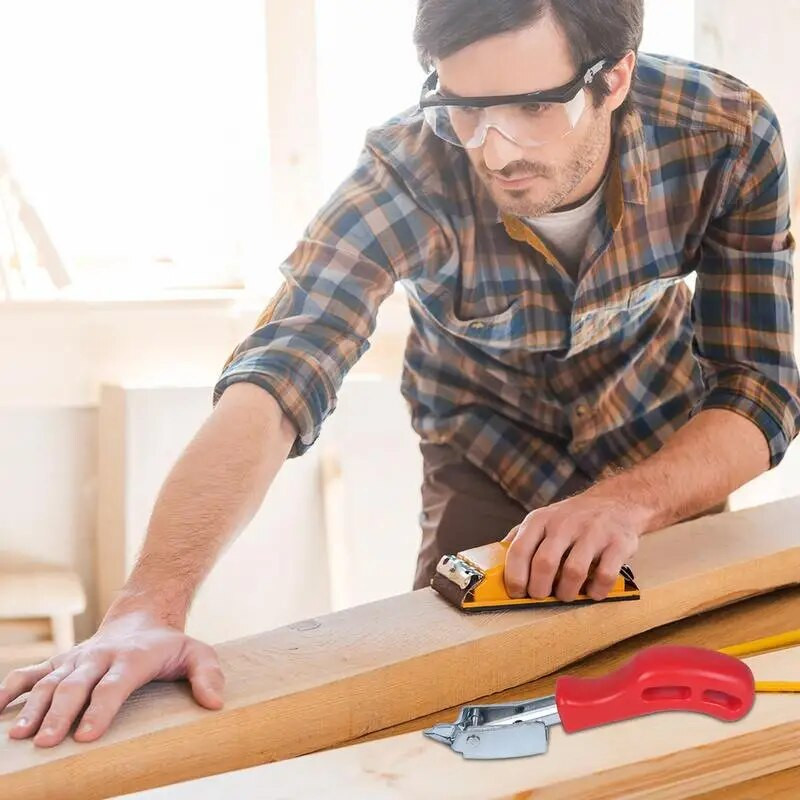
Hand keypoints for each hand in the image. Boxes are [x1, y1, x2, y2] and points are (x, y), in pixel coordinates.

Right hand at [0, 608, 223, 746]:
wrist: (141, 617)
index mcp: (132, 658)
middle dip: (60, 714)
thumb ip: (208, 674)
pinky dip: (8, 690)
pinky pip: (28, 674)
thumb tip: (215, 703)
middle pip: (76, 686)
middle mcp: (99, 657)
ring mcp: (76, 659)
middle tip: (47, 743)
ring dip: (32, 707)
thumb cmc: (169, 645)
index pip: (114, 686)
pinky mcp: (59, 662)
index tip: (86, 736)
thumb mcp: (196, 653)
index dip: (100, 710)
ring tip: (19, 735)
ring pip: (48, 681)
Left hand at [502, 491, 644, 601]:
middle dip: (539, 589)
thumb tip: (495, 564)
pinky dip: (596, 591)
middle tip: (541, 597)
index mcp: (539, 520)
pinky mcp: (618, 543)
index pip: (518, 550)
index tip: (516, 594)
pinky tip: (592, 592)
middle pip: (544, 564)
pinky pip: (605, 575)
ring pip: (573, 572)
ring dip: (567, 593)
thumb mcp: (542, 519)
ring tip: (566, 595)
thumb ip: (520, 538)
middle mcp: (564, 523)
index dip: (515, 578)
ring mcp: (592, 532)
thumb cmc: (572, 518)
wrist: (616, 501)